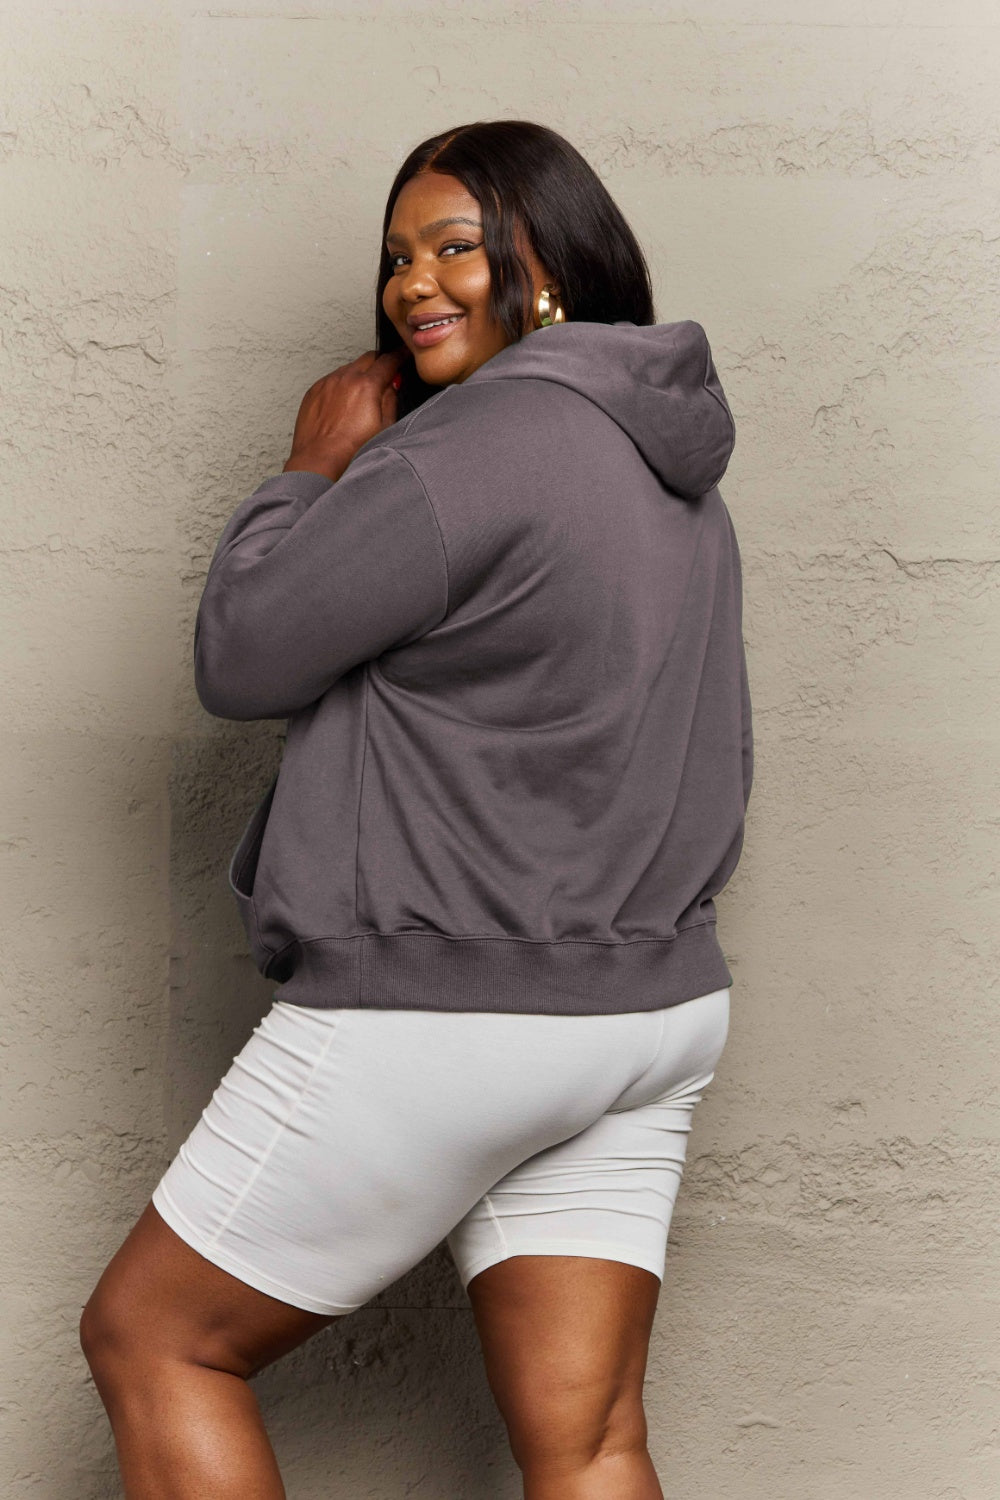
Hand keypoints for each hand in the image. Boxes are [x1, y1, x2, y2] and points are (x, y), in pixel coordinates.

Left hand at [282, 347, 410, 481]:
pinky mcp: (313, 392)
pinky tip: (344, 405)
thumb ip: (390, 399)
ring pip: (349, 368)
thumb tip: (392, 385)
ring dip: (359, 375)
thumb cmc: (351, 452)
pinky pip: (331, 380)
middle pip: (368, 358)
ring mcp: (326, 383)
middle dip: (380, 363)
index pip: (388, 360)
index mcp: (366, 385)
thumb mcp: (385, 427)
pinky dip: (341, 385)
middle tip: (386, 374)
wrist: (319, 462)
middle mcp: (344, 378)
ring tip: (363, 397)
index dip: (400, 355)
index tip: (404, 354)